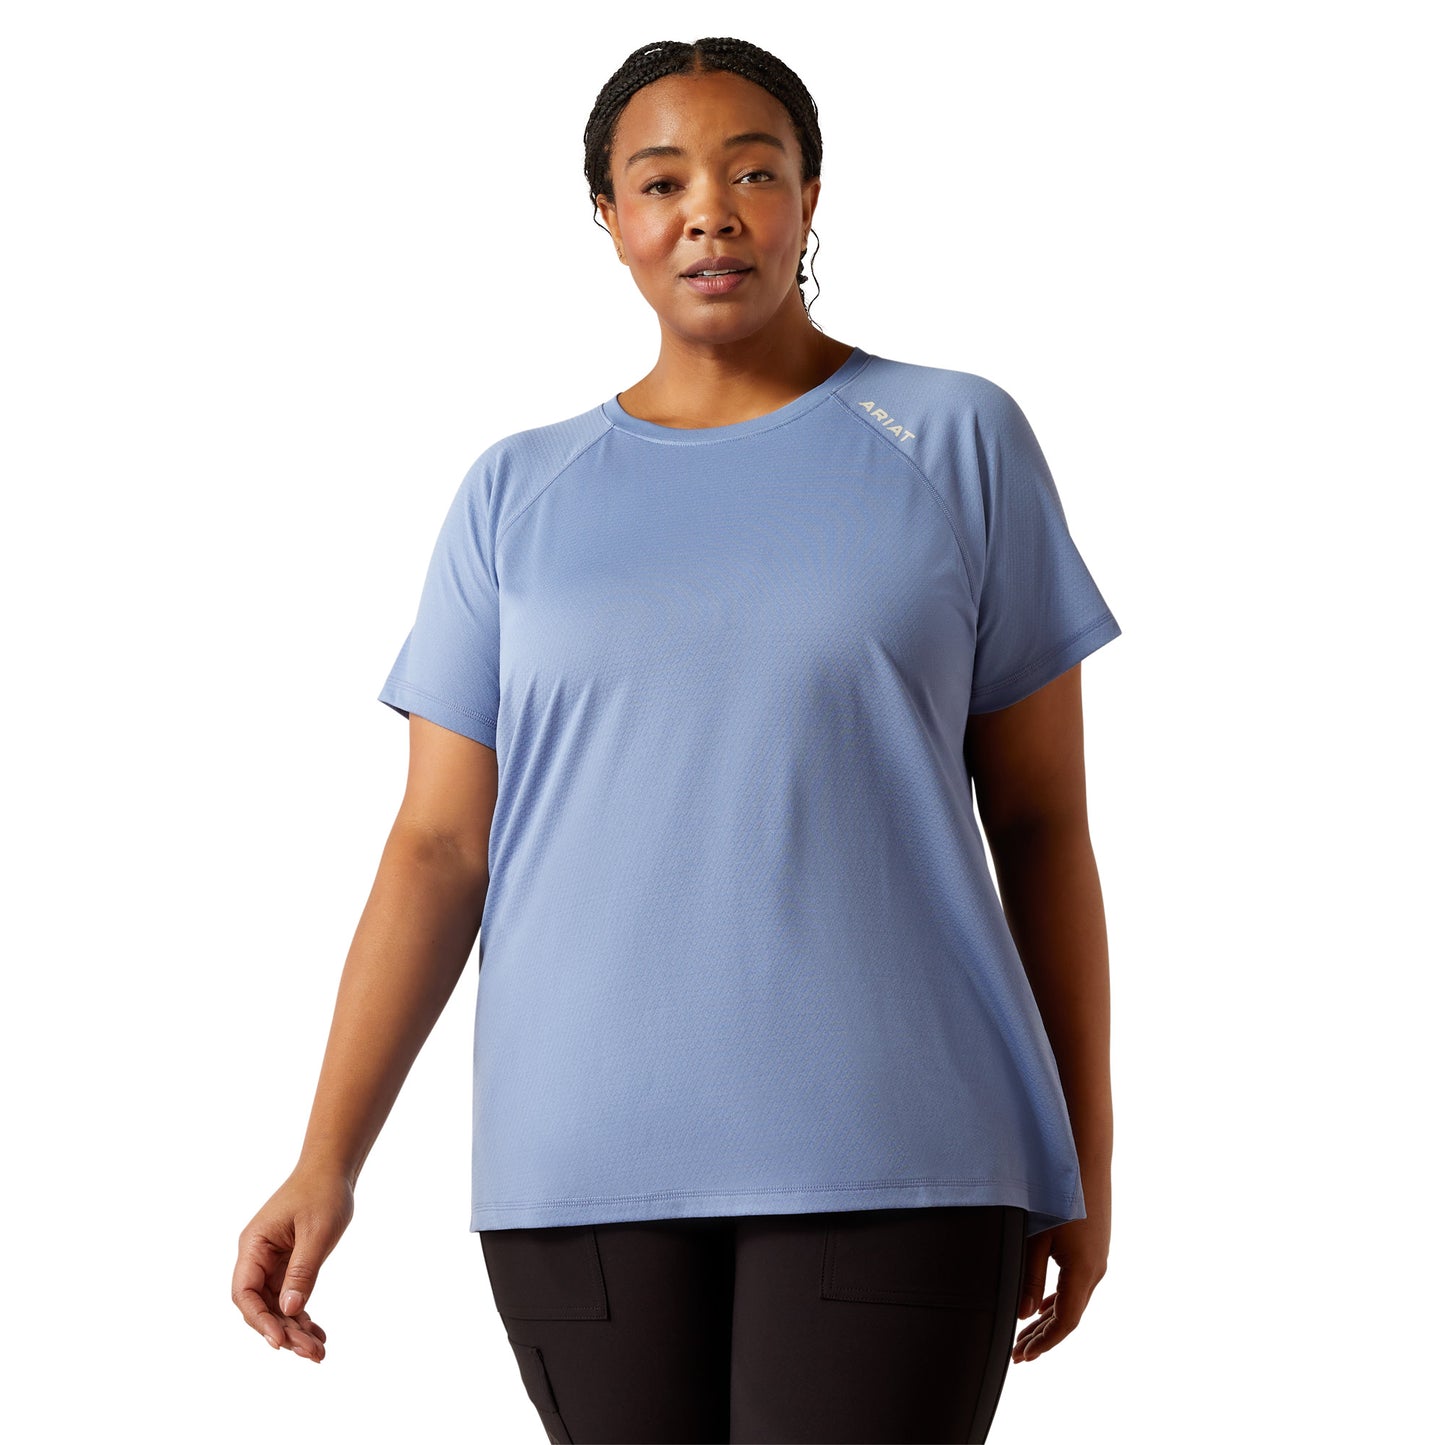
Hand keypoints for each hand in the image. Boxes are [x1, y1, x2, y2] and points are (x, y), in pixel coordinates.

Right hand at [232, 1165, 354, 1360]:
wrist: (333, 1169)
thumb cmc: (323, 1192)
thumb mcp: (317, 1232)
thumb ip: (303, 1271)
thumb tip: (290, 1311)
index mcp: (253, 1245)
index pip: (244, 1293)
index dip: (259, 1320)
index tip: (279, 1341)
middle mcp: (257, 1257)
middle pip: (261, 1306)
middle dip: (284, 1332)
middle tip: (312, 1353)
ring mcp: (272, 1262)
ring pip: (277, 1306)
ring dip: (295, 1330)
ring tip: (319, 1352)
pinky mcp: (287, 1265)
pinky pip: (290, 1297)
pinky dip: (302, 1316)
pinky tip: (319, 1334)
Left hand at [1012, 1191, 1108, 1363]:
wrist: (1086, 1158)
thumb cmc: (1056, 1194)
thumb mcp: (1037, 1237)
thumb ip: (1029, 1276)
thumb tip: (1023, 1314)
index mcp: (1083, 1272)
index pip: (1065, 1322)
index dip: (1044, 1343)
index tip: (1023, 1356)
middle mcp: (1095, 1270)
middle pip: (1069, 1315)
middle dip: (1043, 1337)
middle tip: (1018, 1354)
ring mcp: (1097, 1258)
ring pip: (1073, 1300)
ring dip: (1049, 1319)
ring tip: (1025, 1336)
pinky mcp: (1094, 1247)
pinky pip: (1077, 1284)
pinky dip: (1059, 1300)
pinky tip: (1043, 1305)